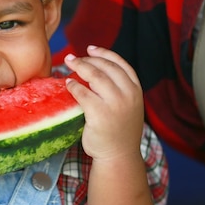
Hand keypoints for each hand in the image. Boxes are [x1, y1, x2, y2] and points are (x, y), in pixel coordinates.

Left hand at [64, 45, 143, 160]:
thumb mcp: (127, 106)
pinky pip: (83, 93)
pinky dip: (74, 86)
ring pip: (95, 76)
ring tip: (68, 64)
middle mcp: (129, 95)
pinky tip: (68, 84)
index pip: (121, 64)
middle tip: (71, 58)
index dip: (105, 53)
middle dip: (87, 59)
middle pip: (106, 68)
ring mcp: (115, 104)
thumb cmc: (118, 130)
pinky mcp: (100, 114)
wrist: (118, 156)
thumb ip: (118, 89)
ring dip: (79, 67)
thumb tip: (93, 69)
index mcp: (136, 91)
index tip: (90, 48)